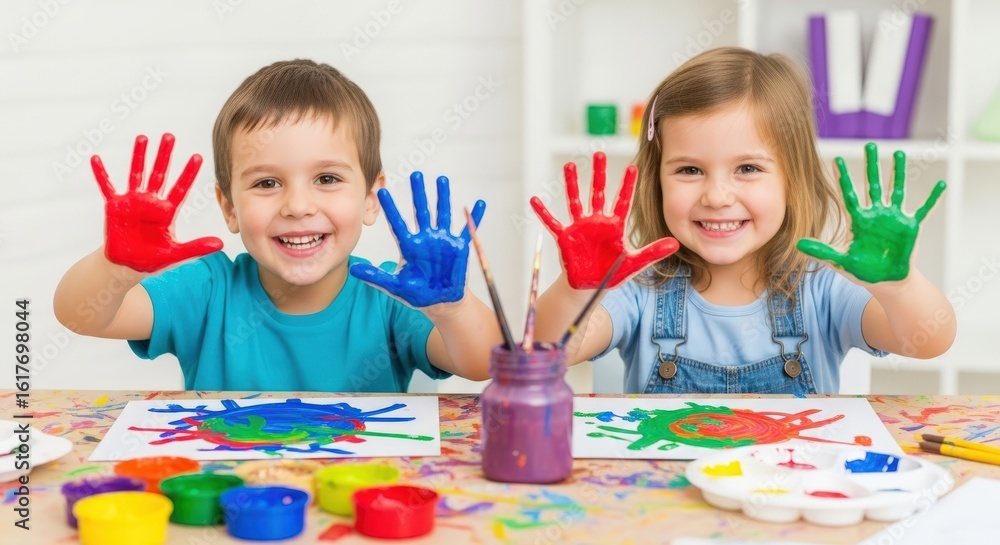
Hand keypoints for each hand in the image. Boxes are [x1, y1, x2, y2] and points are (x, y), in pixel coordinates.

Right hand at [91, 134, 222, 272]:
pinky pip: (106, 187)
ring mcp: (132, 201)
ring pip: (137, 174)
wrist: (127, 265)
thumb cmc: (152, 258)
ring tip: (143, 138)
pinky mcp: (114, 206)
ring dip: (139, 156)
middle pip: (160, 174)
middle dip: (165, 155)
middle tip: (170, 136)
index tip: (198, 157)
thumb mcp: (176, 253)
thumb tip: (221, 244)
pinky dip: (101, 174)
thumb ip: (197, 247)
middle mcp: (151, 202)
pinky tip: (95, 159)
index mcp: (167, 211)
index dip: (188, 173)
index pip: (180, 188)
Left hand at [350, 172, 485, 306]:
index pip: (398, 223)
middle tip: (416, 174)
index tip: (382, 192)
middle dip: (419, 193)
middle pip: (421, 211)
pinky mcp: (459, 247)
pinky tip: (478, 204)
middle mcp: (426, 238)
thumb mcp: (395, 286)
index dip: (390, 208)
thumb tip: (354, 270)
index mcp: (409, 246)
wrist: (440, 302)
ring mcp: (443, 240)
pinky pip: (467, 229)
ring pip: (442, 213)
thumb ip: (377, 277)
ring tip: (441, 179)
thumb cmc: (417, 294)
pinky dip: (474, 217)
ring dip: (443, 197)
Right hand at [530, 151, 678, 288]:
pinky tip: (534, 200)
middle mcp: (597, 222)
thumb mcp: (634, 263)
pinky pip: (552, 222)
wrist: (590, 286)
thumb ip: (653, 252)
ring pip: (575, 201)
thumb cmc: (611, 273)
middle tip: (600, 153)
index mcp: (614, 226)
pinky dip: (543, 212)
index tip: (633, 168)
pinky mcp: (565, 237)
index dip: (627, 186)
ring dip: (572, 184)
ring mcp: (580, 227)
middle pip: (598, 193)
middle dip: (599, 173)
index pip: (623, 201)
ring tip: (570, 165)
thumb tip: (676, 243)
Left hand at [797, 143, 945, 282]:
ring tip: (899, 153)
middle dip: (871, 165)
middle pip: (873, 184)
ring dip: (898, 173)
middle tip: (870, 144)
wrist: (887, 283)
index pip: (848, 195)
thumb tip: (798, 244)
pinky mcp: (911, 227)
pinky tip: (941, 185)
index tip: (836, 160)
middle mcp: (876, 215)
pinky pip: (924, 210)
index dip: (843, 178)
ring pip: (896, 190)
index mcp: (858, 221)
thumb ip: (821, 251)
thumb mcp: (840, 262)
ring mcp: (894, 218)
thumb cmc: (863, 272)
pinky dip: (932, 198)